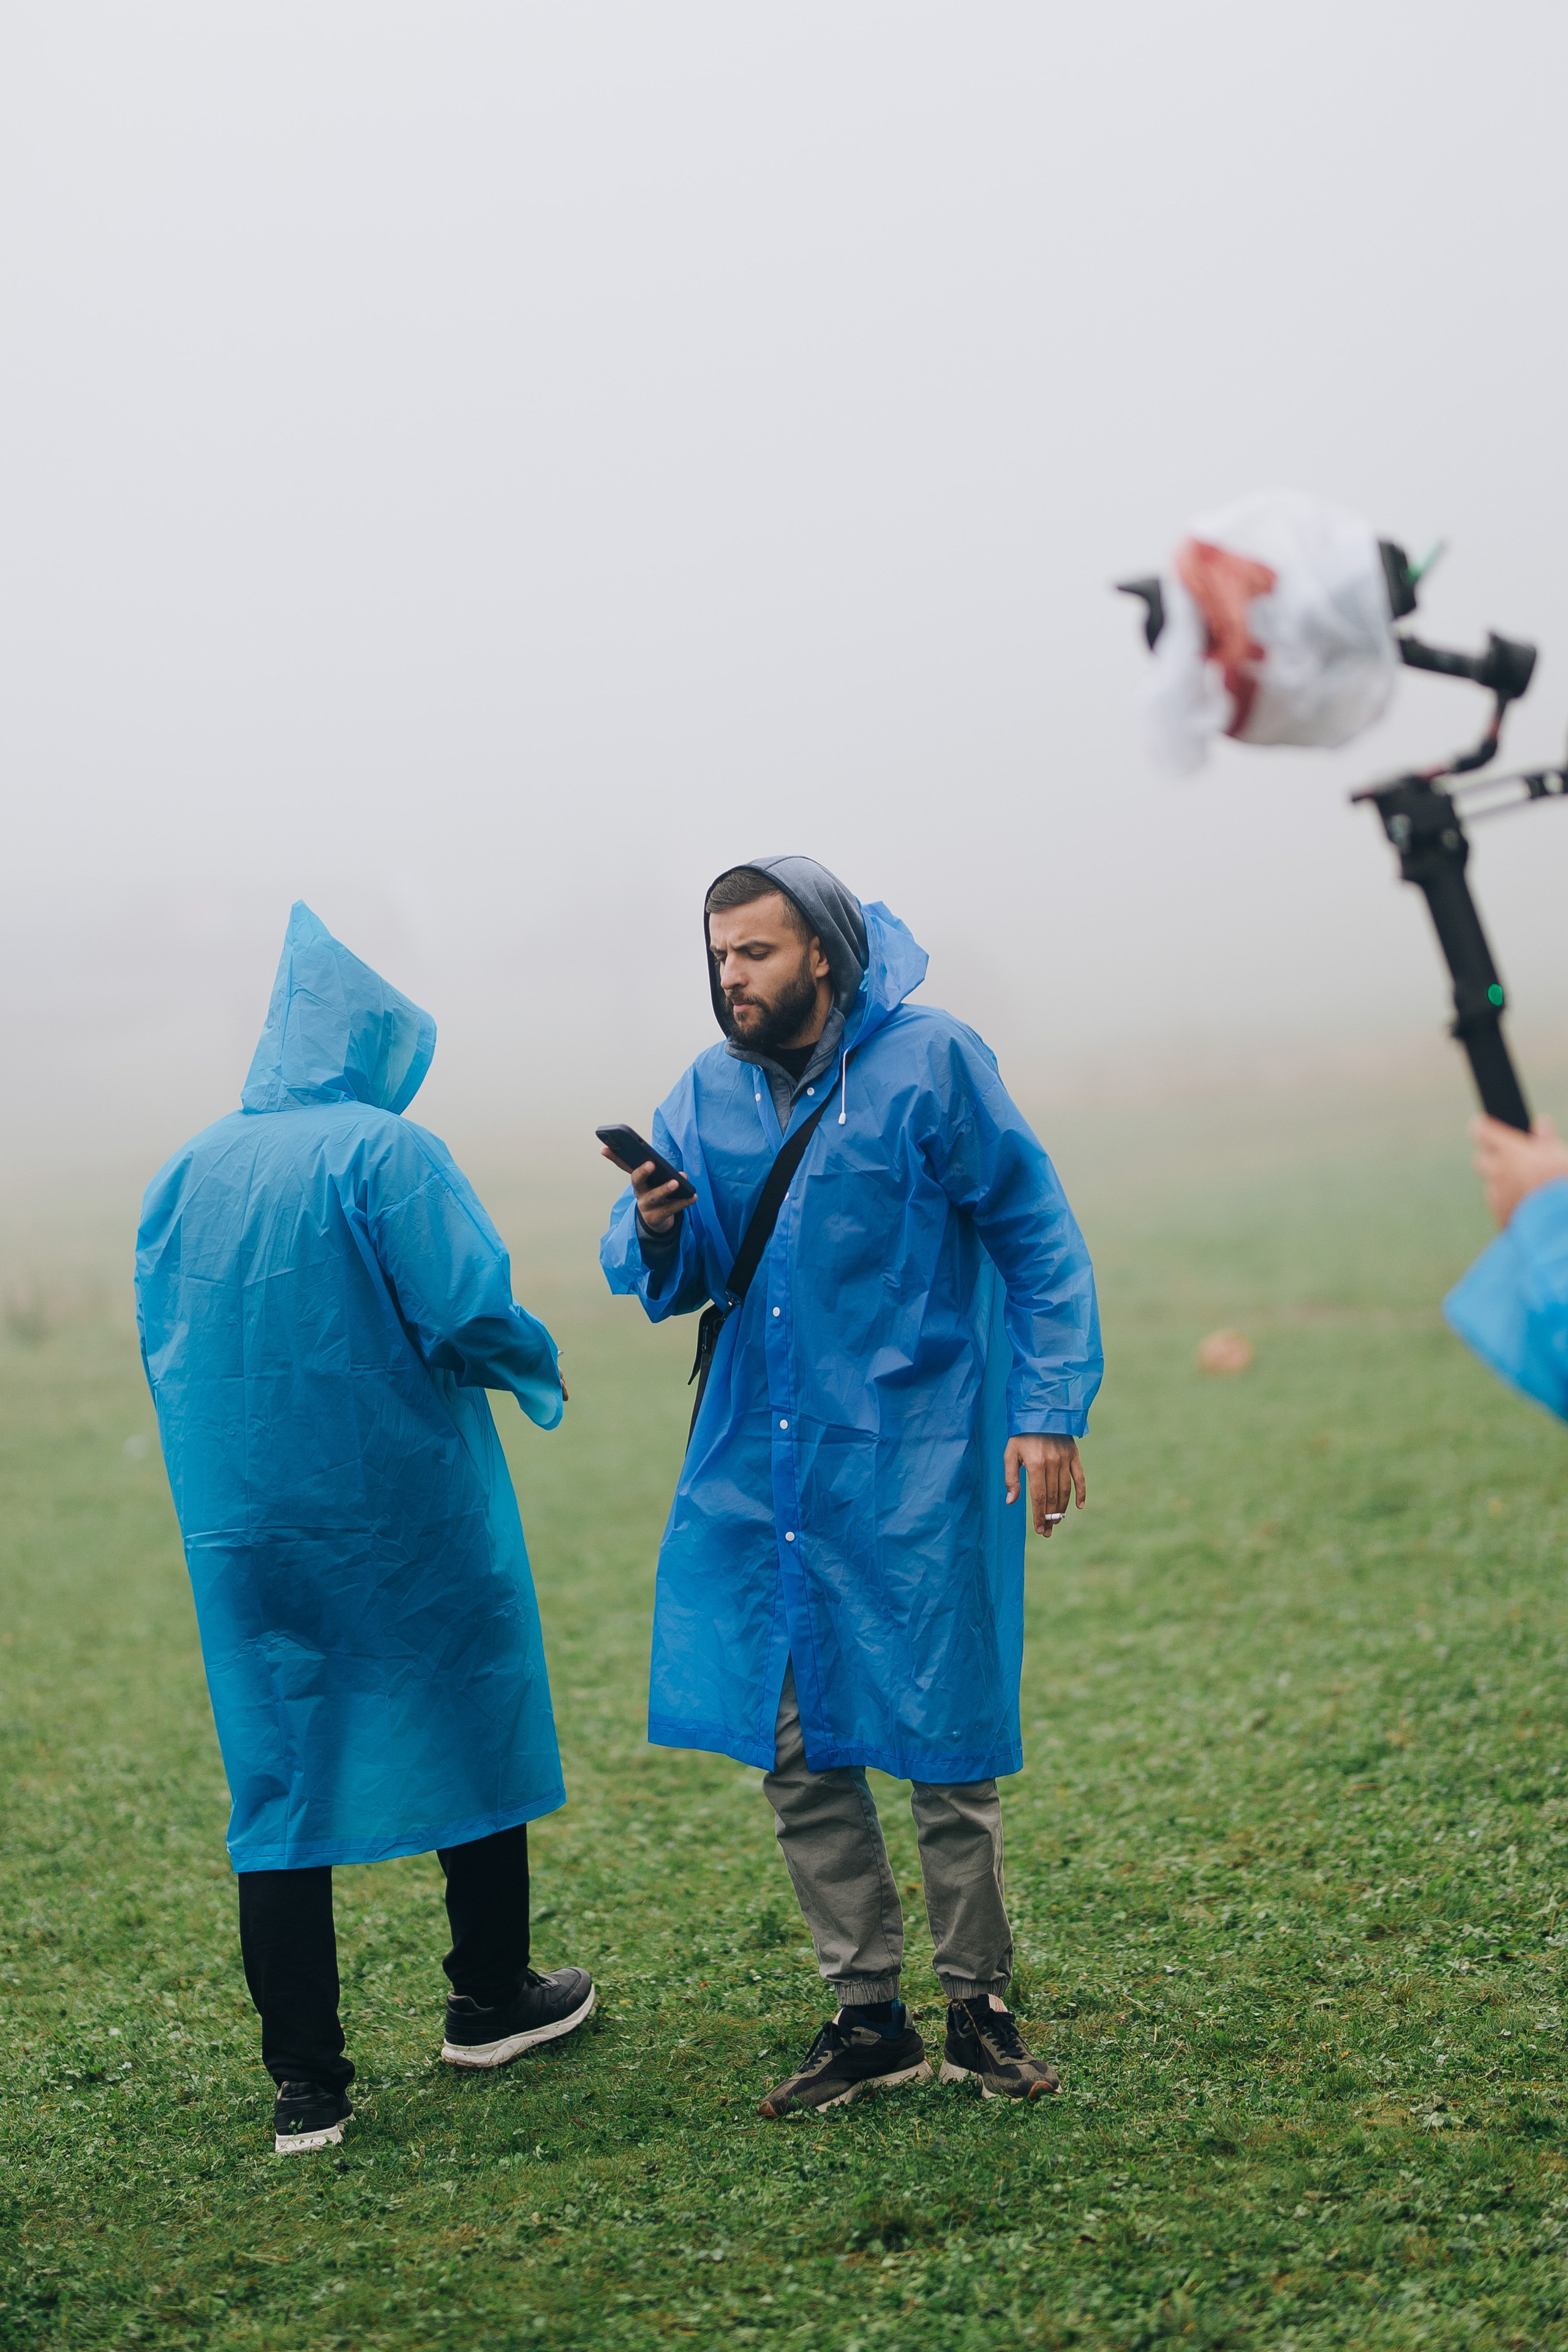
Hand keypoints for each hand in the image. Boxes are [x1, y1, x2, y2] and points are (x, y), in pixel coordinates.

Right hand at [601, 1147, 690, 1235]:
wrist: (656, 1220)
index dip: (613, 1156)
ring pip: (654, 1197)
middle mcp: (639, 1191)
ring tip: (675, 1182)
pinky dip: (683, 1202)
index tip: (604, 1148)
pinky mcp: (656, 1217)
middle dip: (642, 1172)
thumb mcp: (657, 1181)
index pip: (623, 1165)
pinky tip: (693, 1196)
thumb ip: (668, 1173)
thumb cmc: (657, 1193)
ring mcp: (646, 1205)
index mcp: (638, 1179)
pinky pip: (670, 1209)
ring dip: (664, 1189)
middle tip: (651, 1164)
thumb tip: (682, 1175)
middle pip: (636, 1180)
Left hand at [1004, 1434, 1085, 1537]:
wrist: (1040, 1412)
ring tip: (1057, 1521)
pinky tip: (1079, 1507)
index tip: (1039, 1529)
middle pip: (1053, 1496)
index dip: (1039, 1514)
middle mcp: (1052, 1462)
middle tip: (1047, 1531)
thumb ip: (1011, 1478)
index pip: (1039, 1496)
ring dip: (1062, 1508)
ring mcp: (1065, 1459)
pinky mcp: (1074, 1455)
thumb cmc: (1021, 1435)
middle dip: (1050, 1516)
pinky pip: (1080, 1477)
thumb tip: (1011, 1501)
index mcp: (1035, 1464)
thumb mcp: (1009, 1454)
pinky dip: (1081, 1493)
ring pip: (1065, 1490)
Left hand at [1470, 1114, 1567, 1228]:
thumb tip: (1541, 1123)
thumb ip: (1547, 1139)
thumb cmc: (1561, 1184)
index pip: (1482, 1132)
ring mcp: (1497, 1197)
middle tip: (1508, 1156)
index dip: (1482, 1128)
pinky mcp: (1501, 1217)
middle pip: (1481, 1159)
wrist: (1558, 1225)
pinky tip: (1526, 1203)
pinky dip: (1507, 1202)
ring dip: (1501, 1182)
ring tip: (1524, 1183)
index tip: (1483, 1125)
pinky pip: (1499, 1206)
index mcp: (1510, 1152)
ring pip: (1491, 1185)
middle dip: (1491, 1156)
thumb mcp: (1560, 1156)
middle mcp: (1497, 1173)